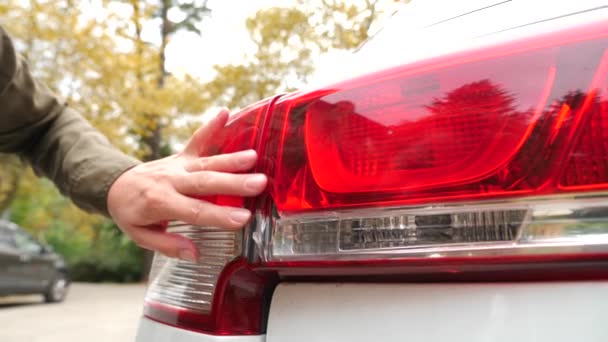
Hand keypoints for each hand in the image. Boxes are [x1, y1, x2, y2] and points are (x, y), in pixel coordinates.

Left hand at [107, 109, 266, 261]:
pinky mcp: (181, 155)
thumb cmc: (132, 213)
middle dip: (233, 183)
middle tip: (259, 183)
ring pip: (206, 162)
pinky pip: (197, 139)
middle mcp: (171, 181)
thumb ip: (168, 246)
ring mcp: (177, 165)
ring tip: (254, 157)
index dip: (220, 215)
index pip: (195, 210)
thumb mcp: (141, 236)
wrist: (115, 185)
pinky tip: (225, 112)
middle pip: (205, 182)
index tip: (244, 218)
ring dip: (231, 158)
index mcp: (160, 203)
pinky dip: (211, 125)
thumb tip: (194, 254)